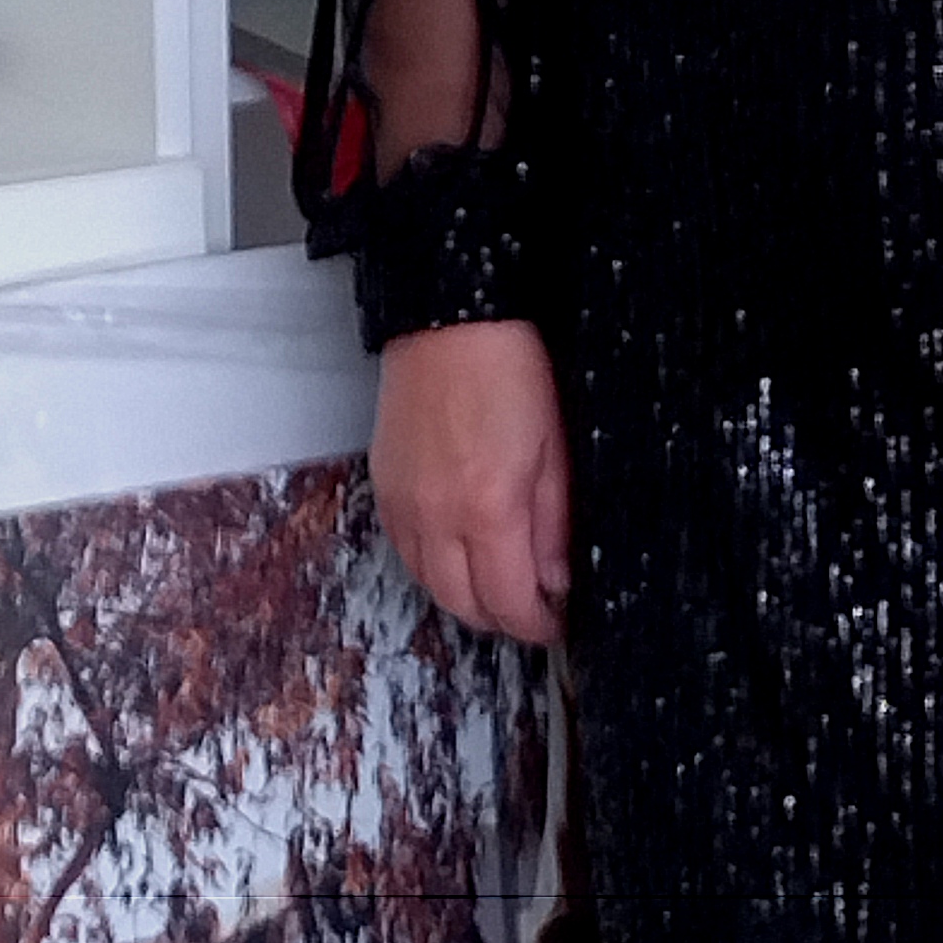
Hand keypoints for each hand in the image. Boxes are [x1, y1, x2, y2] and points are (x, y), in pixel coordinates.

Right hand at [369, 318, 572, 645]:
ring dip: (466, 598)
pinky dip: (433, 567)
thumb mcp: (556, 449)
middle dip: (503, 619)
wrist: (450, 318)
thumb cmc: (512, 369)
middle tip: (532, 609)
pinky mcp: (385, 487)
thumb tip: (555, 580)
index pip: (510, 602)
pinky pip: (405, 553)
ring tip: (499, 584)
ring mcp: (405, 505)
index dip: (538, 625)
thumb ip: (554, 524)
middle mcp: (438, 518)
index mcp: (489, 510)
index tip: (557, 622)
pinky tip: (459, 553)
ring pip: (431, 586)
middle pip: (465, 607)